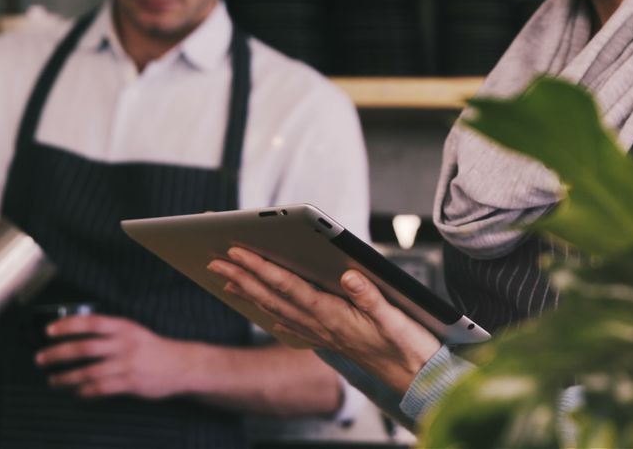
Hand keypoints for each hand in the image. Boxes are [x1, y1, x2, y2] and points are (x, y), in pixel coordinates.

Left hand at [36, 314, 190, 399]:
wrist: (183, 365)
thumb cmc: (154, 348)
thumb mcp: (134, 332)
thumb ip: (111, 333)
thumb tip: (78, 337)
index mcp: (124, 327)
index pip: (91, 323)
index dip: (68, 326)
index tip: (49, 330)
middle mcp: (124, 344)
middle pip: (84, 348)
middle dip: (58, 354)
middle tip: (40, 358)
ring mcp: (127, 364)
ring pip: (89, 372)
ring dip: (66, 377)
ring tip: (53, 380)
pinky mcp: (131, 383)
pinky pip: (101, 388)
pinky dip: (85, 391)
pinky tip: (77, 392)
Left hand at [208, 247, 441, 392]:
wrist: (417, 380)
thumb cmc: (409, 348)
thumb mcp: (396, 319)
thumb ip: (371, 297)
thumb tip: (348, 274)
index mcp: (334, 316)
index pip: (289, 287)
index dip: (261, 268)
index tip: (236, 251)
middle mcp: (322, 326)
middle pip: (273, 297)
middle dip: (243, 277)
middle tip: (215, 260)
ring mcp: (324, 335)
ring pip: (277, 310)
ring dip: (250, 293)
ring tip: (227, 279)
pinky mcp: (331, 340)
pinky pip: (292, 325)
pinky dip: (273, 314)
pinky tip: (264, 311)